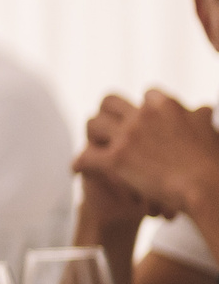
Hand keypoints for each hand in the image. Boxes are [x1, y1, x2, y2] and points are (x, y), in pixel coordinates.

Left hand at [75, 90, 218, 218]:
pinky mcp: (116, 158)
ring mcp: (127, 135)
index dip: (142, 107)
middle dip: (106, 112)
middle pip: (109, 101)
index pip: (146, 94)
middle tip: (106, 127)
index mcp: (166, 105)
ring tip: (92, 145)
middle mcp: (143, 115)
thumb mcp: (208, 131)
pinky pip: (86, 156)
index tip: (140, 118)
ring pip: (93, 124)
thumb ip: (199, 117)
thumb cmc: (212, 164)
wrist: (207, 188)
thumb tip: (203, 107)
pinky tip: (78, 169)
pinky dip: (80, 163)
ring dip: (91, 136)